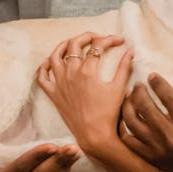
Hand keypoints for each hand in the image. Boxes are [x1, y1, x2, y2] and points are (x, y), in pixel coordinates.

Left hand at [36, 32, 133, 155]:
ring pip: (54, 56)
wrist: (94, 135)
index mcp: (87, 71)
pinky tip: (50, 62)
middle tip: (98, 38)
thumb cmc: (108, 114)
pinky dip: (44, 67)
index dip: (110, 40)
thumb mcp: (119, 88)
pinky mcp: (53, 94)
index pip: (98, 46)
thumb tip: (130, 51)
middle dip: (88, 36)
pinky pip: (42, 77)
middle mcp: (70, 73)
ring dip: (63, 45)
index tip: (120, 41)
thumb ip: (124, 67)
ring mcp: (59, 83)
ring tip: (72, 43)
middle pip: (75, 44)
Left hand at [120, 70, 172, 171]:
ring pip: (133, 121)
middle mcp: (172, 136)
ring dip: (128, 105)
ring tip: (130, 98)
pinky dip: (124, 126)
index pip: (169, 97)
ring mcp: (159, 149)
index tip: (152, 76)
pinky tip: (126, 117)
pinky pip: (128, 140)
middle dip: (139, 91)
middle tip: (138, 85)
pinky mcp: (151, 159)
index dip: (158, 84)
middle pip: (146, 106)